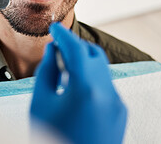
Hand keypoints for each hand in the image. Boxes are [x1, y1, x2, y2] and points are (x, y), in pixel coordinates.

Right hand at [30, 22, 126, 143]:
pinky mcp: (120, 113)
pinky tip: (74, 86)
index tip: (54, 28)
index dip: (63, 34)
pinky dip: (91, 77)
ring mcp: (117, 104)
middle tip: (57, 48)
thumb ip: (46, 72)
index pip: (76, 49)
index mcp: (86, 90)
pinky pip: (106, 84)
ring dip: (84, 61)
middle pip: (93, 54)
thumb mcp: (40, 104)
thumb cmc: (51, 139)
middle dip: (75, 46)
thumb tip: (52, 51)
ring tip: (63, 69)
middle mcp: (108, 93)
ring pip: (102, 68)